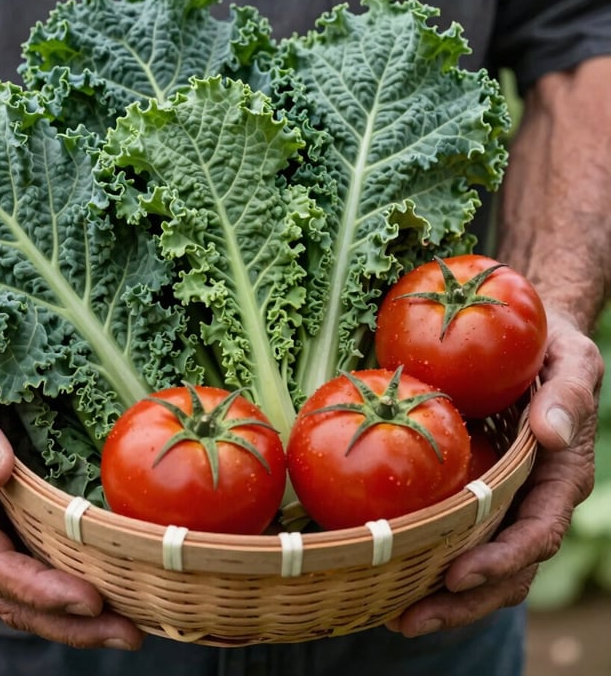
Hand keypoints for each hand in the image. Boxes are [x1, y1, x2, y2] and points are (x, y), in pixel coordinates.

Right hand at [0, 322, 143, 649]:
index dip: (41, 591)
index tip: (90, 601)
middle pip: (16, 598)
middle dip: (72, 623)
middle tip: (130, 634)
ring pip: (30, 588)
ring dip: (79, 614)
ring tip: (134, 622)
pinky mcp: (8, 517)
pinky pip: (39, 558)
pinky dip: (74, 578)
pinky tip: (114, 580)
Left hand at [385, 308, 601, 635]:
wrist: (532, 340)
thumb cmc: (553, 350)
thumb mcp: (570, 360)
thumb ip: (568, 393)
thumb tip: (553, 434)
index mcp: (559, 477)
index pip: (536, 533)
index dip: (502, 560)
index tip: (458, 574)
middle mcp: (532, 499)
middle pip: (506, 568)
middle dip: (462, 601)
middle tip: (408, 620)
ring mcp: (503, 500)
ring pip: (479, 563)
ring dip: (442, 597)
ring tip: (392, 615)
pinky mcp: (475, 490)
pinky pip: (456, 532)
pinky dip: (428, 558)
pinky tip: (390, 571)